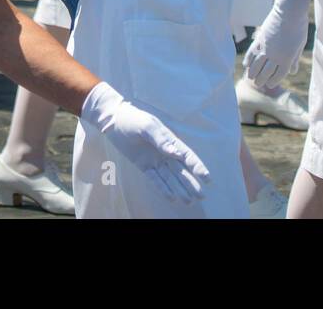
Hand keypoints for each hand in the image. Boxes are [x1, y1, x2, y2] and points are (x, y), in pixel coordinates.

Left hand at [80, 81, 210, 203]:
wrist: (115, 121)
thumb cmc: (134, 119)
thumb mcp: (148, 126)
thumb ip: (162, 141)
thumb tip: (176, 155)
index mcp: (170, 140)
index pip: (187, 156)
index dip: (198, 167)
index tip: (207, 179)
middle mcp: (165, 152)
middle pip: (181, 171)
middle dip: (192, 183)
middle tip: (201, 197)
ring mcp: (155, 160)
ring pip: (170, 178)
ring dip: (179, 189)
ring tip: (188, 202)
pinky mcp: (143, 165)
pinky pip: (155, 179)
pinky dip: (163, 188)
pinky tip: (171, 197)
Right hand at [243, 0, 310, 87]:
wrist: (290, 11)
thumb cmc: (298, 28)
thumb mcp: (300, 45)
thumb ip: (294, 59)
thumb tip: (292, 72)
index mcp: (287, 59)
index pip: (278, 75)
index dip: (273, 81)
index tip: (270, 84)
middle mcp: (275, 56)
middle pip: (265, 73)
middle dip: (261, 80)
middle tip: (258, 83)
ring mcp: (266, 48)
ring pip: (256, 65)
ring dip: (252, 73)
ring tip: (251, 77)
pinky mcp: (260, 39)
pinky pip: (252, 52)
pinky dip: (248, 60)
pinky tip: (246, 65)